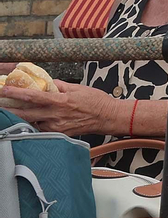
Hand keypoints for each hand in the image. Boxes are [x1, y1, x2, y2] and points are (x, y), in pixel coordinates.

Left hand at [2, 80, 116, 136]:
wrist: (107, 117)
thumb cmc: (96, 101)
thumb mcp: (78, 88)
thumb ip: (59, 86)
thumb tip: (47, 83)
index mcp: (61, 101)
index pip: (33, 96)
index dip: (17, 93)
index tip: (5, 90)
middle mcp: (56, 115)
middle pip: (26, 113)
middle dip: (10, 109)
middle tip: (1, 104)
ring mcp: (56, 126)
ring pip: (32, 123)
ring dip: (21, 118)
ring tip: (12, 112)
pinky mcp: (59, 134)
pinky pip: (42, 129)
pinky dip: (35, 124)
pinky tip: (31, 120)